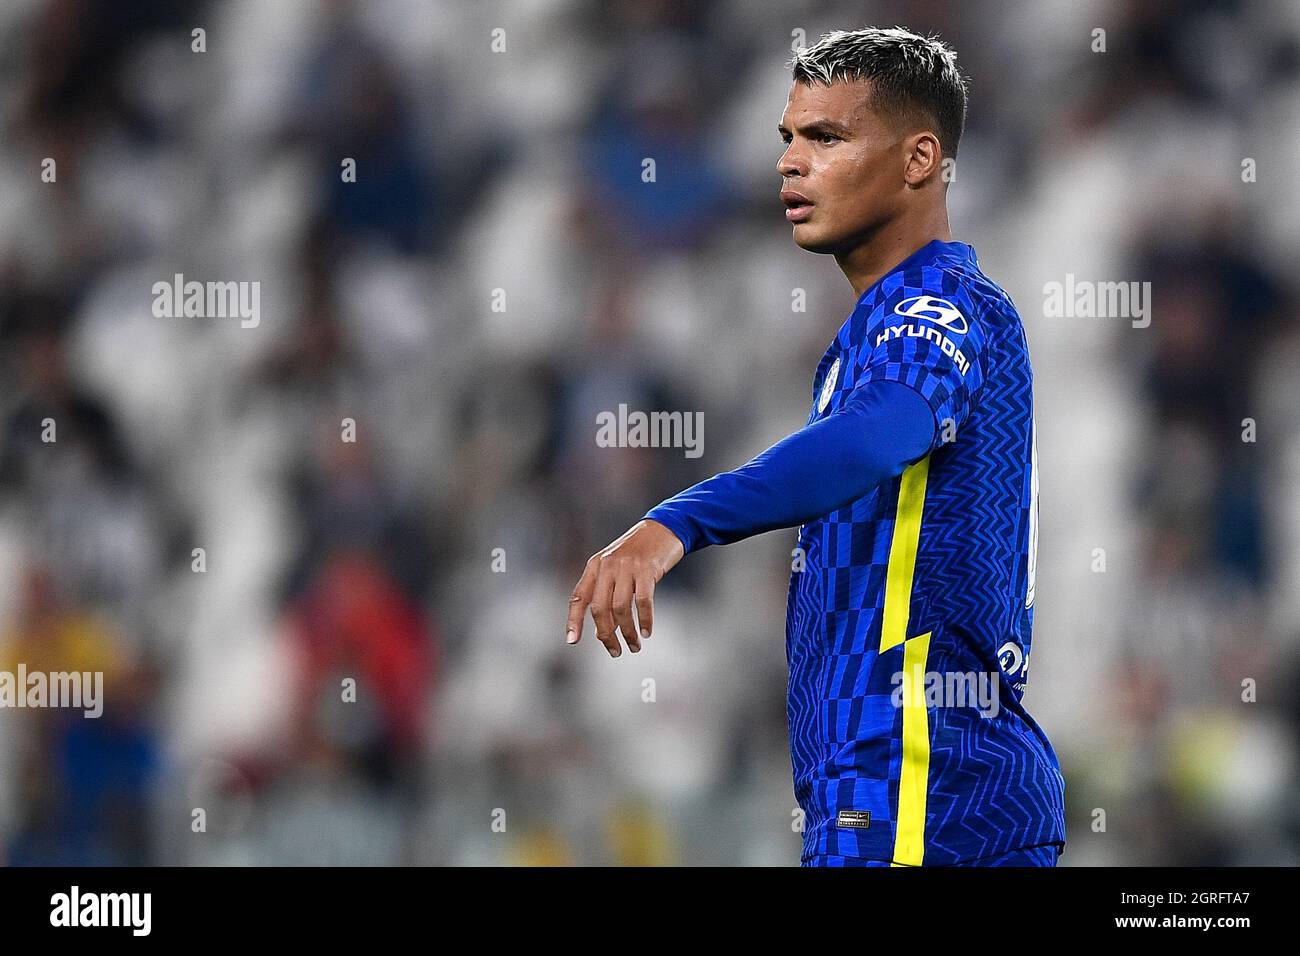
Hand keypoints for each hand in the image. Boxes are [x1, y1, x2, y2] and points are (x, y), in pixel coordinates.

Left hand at [566, 519, 685, 656]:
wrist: (664, 528)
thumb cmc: (639, 553)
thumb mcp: (616, 569)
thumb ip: (607, 595)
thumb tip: (601, 631)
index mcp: (595, 566)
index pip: (578, 597)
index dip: (573, 620)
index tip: (572, 641)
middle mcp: (608, 566)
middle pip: (600, 608)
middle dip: (606, 635)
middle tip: (615, 651)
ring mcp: (627, 567)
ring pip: (621, 608)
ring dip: (627, 632)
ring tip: (635, 645)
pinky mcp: (647, 569)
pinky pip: (643, 601)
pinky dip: (645, 620)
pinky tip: (647, 632)